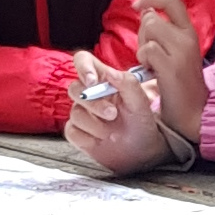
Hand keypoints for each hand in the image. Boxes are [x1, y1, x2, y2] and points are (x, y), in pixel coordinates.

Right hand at [64, 53, 171, 173]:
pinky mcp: (77, 132)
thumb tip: (110, 73)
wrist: (142, 153)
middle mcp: (90, 95)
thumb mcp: (141, 103)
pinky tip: (100, 141)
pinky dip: (86, 138)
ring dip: (95, 125)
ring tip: (113, 133)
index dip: (83, 66)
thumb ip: (128, 83)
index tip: (92, 81)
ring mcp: (82, 113)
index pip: (83, 61)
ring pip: (75, 113)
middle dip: (94, 104)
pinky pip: (71, 131)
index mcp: (105, 80)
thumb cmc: (143, 124)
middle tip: (113, 114)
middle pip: (75, 88)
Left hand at [133, 0, 206, 141]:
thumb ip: (162, 31)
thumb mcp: (175, 52)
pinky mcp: (173, 67)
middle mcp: (188, 37)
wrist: (193, 112)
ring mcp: (182, 51)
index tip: (136, 6)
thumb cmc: (179, 84)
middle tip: (147, 55)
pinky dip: (143, 60)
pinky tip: (151, 72)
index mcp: (189, 32)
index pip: (172, 0)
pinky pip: (148, 49)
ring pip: (149, 29)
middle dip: (141, 33)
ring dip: (142, 47)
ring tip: (150, 64)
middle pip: (152, 17)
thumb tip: (146, 11)